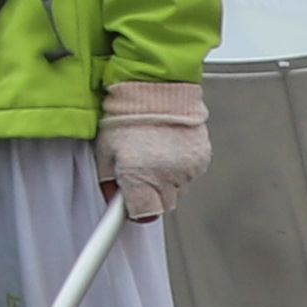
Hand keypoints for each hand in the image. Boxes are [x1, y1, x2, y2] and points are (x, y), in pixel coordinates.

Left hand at [105, 78, 213, 219]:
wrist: (156, 90)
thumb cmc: (126, 116)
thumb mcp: (104, 150)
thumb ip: (109, 180)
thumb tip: (114, 198)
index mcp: (139, 177)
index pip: (142, 215)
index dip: (133, 214)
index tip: (125, 216)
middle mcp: (167, 177)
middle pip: (162, 205)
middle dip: (148, 194)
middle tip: (136, 173)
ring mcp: (187, 169)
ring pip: (177, 189)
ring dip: (164, 179)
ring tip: (152, 152)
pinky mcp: (202, 159)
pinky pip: (189, 174)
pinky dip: (178, 167)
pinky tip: (167, 148)